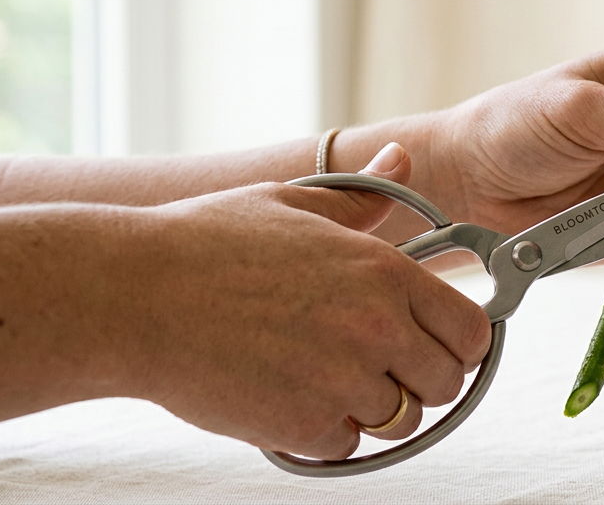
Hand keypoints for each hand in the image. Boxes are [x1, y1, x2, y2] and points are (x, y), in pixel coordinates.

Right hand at [124, 144, 490, 459]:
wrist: (132, 295)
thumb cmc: (205, 244)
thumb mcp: (294, 201)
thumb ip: (364, 196)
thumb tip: (403, 156)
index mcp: (385, 272)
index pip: (471, 330)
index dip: (459, 343)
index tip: (437, 344)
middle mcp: (376, 327)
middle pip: (444, 384)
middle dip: (418, 379)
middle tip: (378, 366)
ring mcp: (341, 381)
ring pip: (398, 420)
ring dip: (370, 407)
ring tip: (325, 377)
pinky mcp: (302, 425)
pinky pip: (344, 446)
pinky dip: (323, 432)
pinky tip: (289, 395)